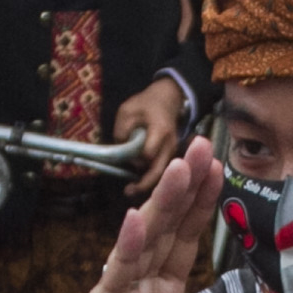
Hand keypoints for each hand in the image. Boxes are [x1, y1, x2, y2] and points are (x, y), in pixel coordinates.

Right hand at [21, 141, 251, 292]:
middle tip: (204, 145)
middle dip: (185, 188)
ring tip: (180, 169)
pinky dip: (123, 251)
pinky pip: (111, 283)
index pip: (185, 243)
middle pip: (165, 230)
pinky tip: (135, 221)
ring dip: (160, 206)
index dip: (201, 207)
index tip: (221, 168)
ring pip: (141, 246)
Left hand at [109, 79, 186, 194]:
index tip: (125, 160)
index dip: (136, 159)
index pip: (148, 153)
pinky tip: (137, 184)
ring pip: (161, 174)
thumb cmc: (144, 105)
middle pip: (159, 170)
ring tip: (130, 190)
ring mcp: (172, 152)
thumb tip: (121, 153)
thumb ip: (122, 131)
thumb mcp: (127, 111)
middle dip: (144, 183)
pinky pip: (161, 171)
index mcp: (160, 130)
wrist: (166, 101)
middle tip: (128, 191)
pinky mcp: (170, 157)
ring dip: (147, 183)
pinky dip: (150, 179)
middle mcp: (170, 144)